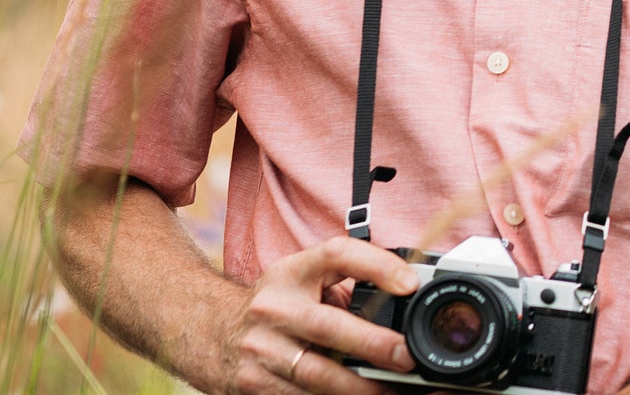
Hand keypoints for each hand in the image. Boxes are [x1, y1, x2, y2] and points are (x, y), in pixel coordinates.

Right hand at [216, 235, 418, 394]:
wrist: (212, 333)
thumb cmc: (277, 305)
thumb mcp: (304, 280)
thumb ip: (345, 286)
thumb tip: (404, 300)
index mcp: (293, 271)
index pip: (338, 255)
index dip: (377, 265)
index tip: (410, 285)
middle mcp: (274, 308)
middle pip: (328, 326)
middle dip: (372, 344)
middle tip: (405, 356)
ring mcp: (260, 349)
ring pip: (316, 375)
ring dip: (357, 387)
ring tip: (389, 390)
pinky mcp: (253, 386)